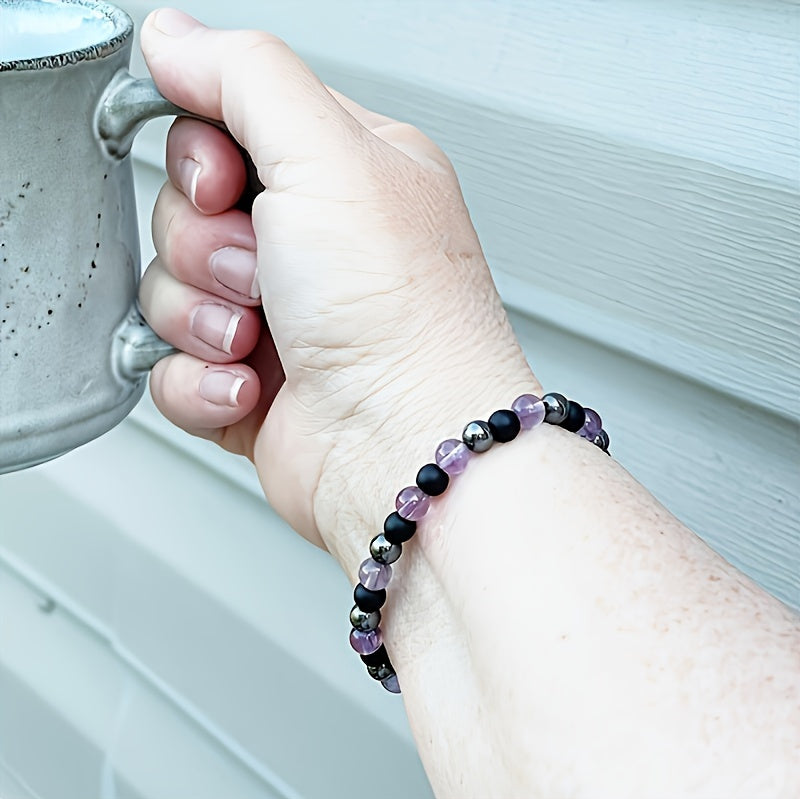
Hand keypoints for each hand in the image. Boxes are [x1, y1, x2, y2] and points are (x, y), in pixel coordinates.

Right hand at [139, 9, 535, 563]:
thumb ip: (248, 77)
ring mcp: (281, 317)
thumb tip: (178, 39)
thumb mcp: (329, 156)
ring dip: (206, 317)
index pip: (226, 128)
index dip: (202, 155)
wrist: (407, 444)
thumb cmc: (401, 315)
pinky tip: (256, 387)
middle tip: (262, 272)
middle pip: (187, 212)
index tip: (228, 185)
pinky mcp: (252, 382)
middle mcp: (313, 245)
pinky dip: (204, 380)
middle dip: (208, 246)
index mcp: (343, 175)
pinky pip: (173, 365)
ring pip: (172, 291)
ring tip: (264, 337)